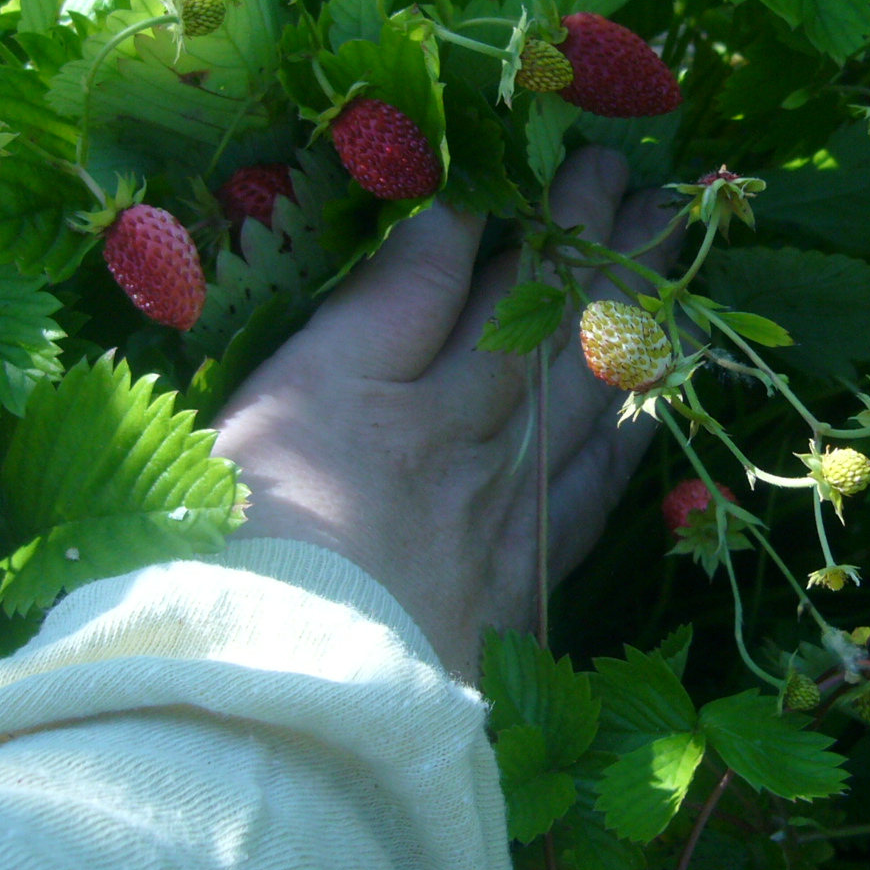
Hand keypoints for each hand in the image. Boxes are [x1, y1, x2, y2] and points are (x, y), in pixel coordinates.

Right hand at [212, 148, 679, 678]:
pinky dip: (626, 423)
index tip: (511, 155)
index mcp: (348, 386)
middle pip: (522, 311)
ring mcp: (492, 503)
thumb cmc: (210, 571)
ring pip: (573, 379)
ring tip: (659, 234)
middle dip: (573, 231)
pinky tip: (656, 386)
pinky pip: (591, 481)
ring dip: (621, 302)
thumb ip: (325, 341)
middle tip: (617, 165)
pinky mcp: (518, 577)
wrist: (272, 714)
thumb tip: (391, 272)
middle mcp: (440, 429)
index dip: (476, 208)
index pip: (426, 272)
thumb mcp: (231, 434)